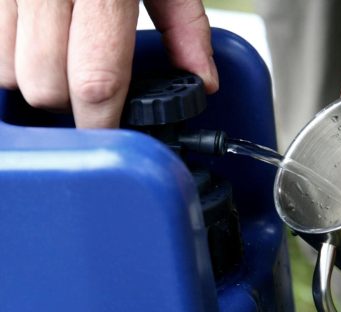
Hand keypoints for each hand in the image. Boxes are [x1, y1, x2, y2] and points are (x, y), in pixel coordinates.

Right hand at [0, 0, 217, 127]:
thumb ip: (186, 27)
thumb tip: (202, 80)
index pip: (96, 79)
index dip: (102, 122)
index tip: (113, 134)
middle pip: (44, 87)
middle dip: (70, 107)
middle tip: (93, 99)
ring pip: (8, 73)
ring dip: (40, 85)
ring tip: (66, 69)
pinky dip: (14, 62)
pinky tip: (41, 50)